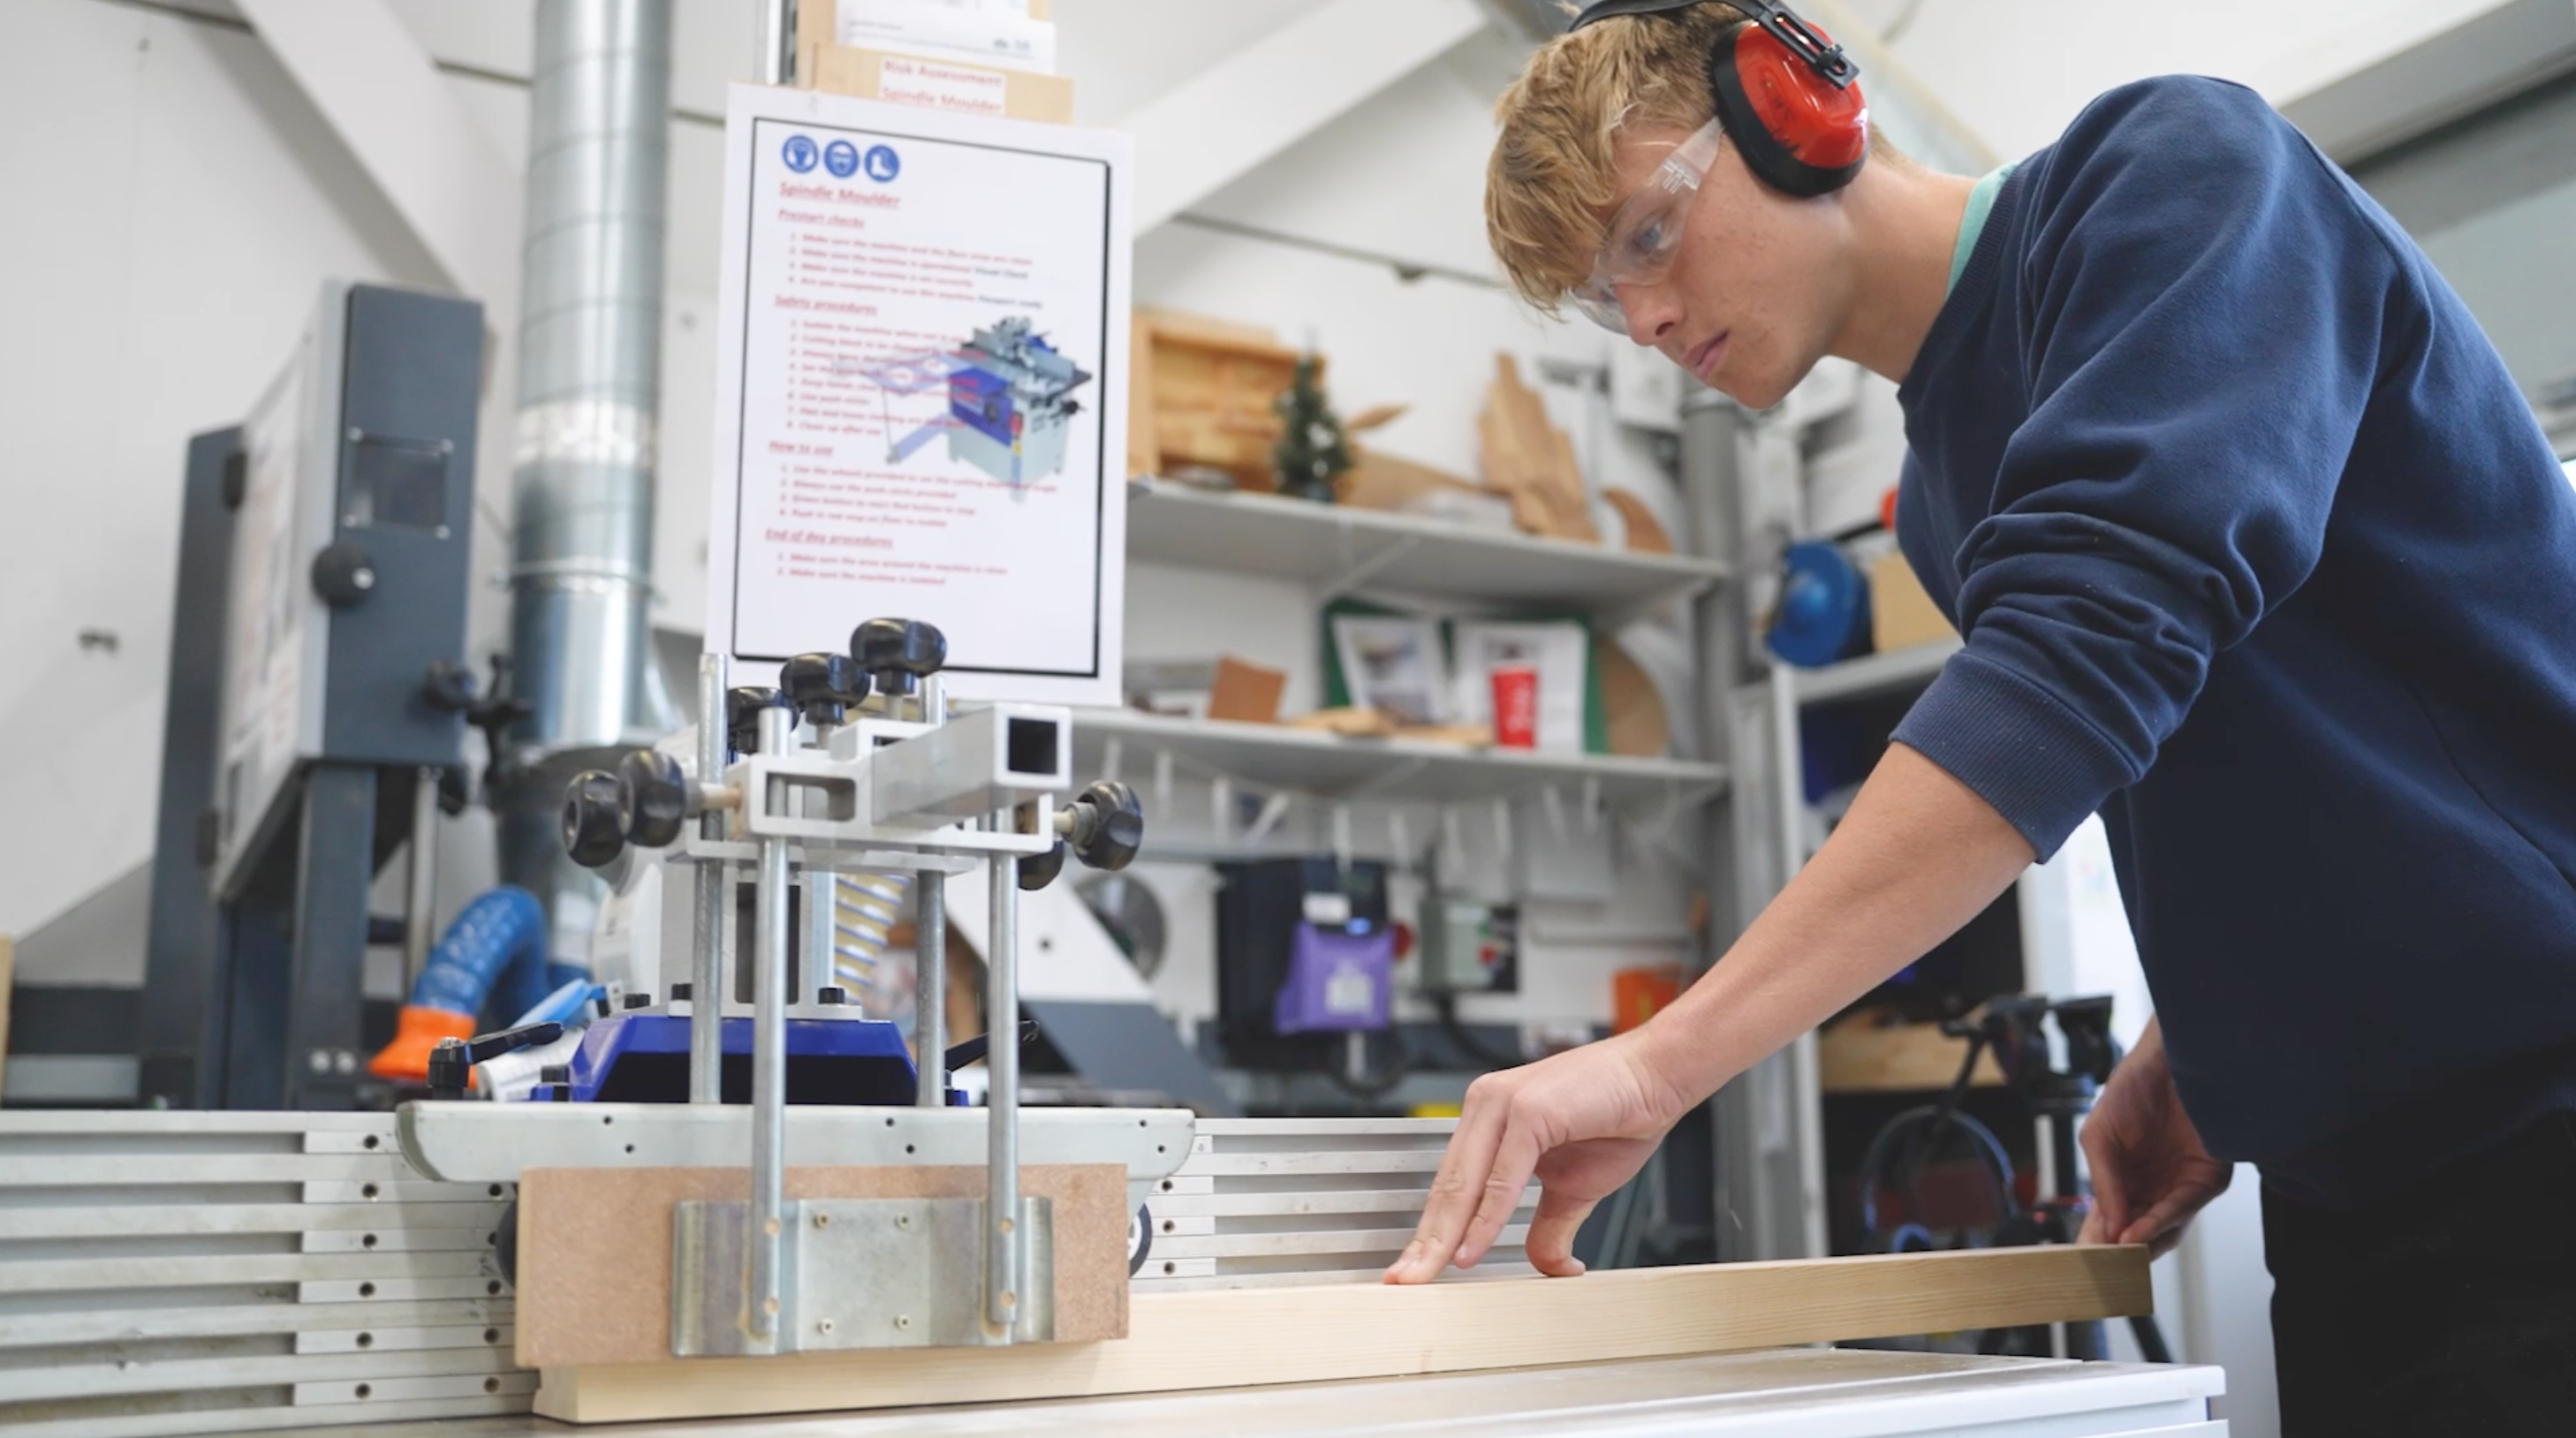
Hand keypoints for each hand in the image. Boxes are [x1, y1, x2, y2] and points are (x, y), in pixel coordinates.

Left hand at [1383, 1028, 1691, 1282]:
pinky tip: (1470, 1249)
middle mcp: (1485, 1106)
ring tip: (1426, 1275)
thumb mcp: (1573, 1187)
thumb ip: (1548, 1225)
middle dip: (1424, 1241)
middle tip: (1402, 1281)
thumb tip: (1546, 1268)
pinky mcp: (1529, 1111)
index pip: (1450, 1184)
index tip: (1414, 1269)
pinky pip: (1502, 1177)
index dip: (1431, 1231)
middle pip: (1447, 1186)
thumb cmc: (1617, 1115)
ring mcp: (1504, 1104)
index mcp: (1487, 1119)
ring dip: (1443, 1235)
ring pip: (1465, 1182)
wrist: (1658, 1077)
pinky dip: (1485, 1218)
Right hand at [2076, 1020, 2229, 1259]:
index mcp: (2125, 1178)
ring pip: (2163, 1228)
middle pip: (2137, 1232)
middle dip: (2117, 1253)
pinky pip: (2183, 1208)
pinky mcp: (2208, 1179)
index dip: (2095, 1240)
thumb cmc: (2132, 1088)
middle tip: (2097, 1269)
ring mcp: (2182, 1185)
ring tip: (2115, 1254)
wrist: (2171, 1058)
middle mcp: (2155, 1186)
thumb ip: (2103, 1181)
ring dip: (2139, 1244)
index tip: (2077, 1260)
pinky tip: (2136, 1231)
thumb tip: (2107, 1227)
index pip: (2109, 1219)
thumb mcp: (2098, 1134)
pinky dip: (2159, 1222)